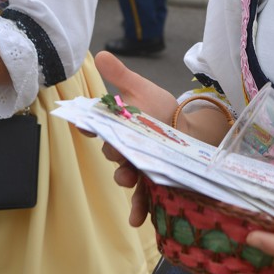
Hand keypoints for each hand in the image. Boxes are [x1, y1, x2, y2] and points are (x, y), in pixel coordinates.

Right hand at [93, 50, 182, 225]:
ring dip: (125, 179)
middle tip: (120, 151)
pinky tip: (138, 220)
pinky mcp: (153, 180)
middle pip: (114, 152)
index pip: (98, 125)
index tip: (84, 123)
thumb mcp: (140, 89)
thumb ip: (119, 75)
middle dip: (115, 153)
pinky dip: (140, 209)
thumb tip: (100, 54)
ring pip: (126, 175)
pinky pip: (144, 197)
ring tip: (128, 178)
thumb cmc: (160, 108)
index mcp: (118, 126)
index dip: (90, 124)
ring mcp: (138, 166)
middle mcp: (124, 148)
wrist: (189, 128)